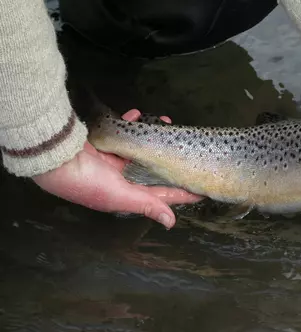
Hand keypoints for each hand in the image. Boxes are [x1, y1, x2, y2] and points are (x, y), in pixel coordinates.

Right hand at [32, 109, 202, 228]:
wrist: (54, 157)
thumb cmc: (87, 182)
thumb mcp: (120, 196)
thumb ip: (148, 205)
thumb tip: (171, 223)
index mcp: (128, 194)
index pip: (162, 194)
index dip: (182, 192)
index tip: (203, 188)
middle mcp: (123, 178)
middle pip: (155, 169)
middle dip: (172, 160)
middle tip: (190, 150)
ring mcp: (114, 159)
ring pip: (142, 148)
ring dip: (154, 136)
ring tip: (167, 123)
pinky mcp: (106, 142)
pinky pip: (124, 131)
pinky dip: (131, 123)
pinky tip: (137, 115)